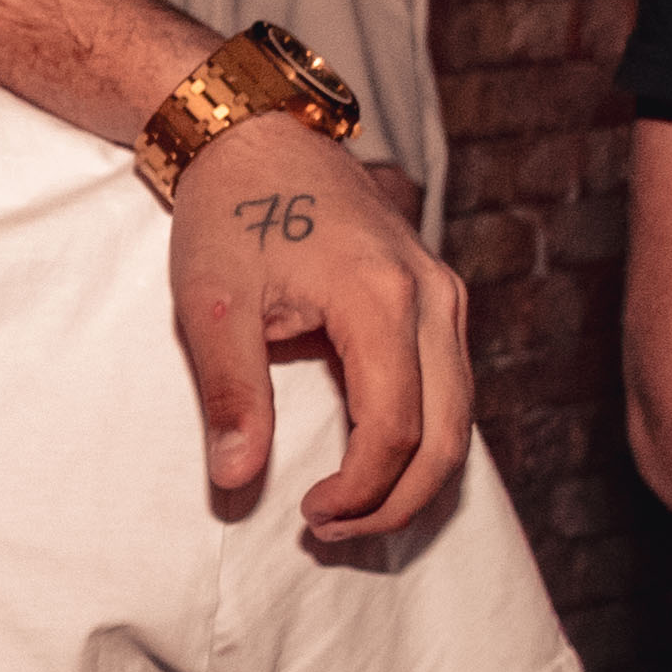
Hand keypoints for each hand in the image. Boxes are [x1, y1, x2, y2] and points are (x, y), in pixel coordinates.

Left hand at [172, 111, 469, 537]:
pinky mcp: (439, 299)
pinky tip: (374, 467)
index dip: (359, 490)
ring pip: (460, 415)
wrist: (255, 138)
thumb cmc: (228, 215)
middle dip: (396, 501)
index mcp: (381, 299)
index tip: (307, 517)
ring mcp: (445, 296)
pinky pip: (452, 388)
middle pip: (448, 434)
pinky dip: (424, 440)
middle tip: (331, 533)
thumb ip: (231, 396)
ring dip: (413, 477)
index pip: (395, 428)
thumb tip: (237, 482)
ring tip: (346, 513)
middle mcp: (434, 298)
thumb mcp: (211, 307)